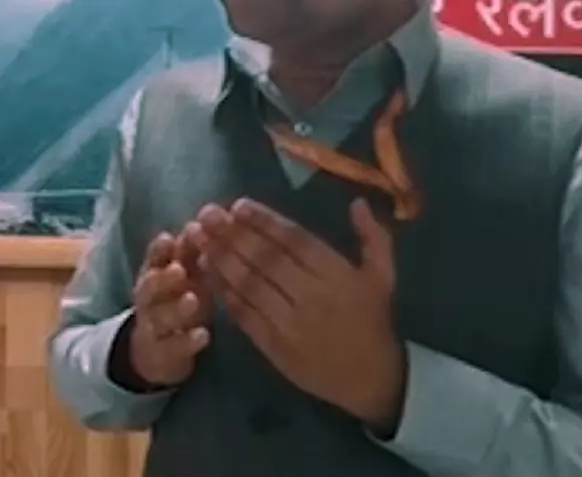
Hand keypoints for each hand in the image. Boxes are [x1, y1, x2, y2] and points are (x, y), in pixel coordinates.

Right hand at [128, 226, 212, 386]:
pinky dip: (188, 342)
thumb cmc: (176, 301)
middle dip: (162, 278)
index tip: (170, 239)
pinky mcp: (163, 354)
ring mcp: (154, 327)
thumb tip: (213, 220)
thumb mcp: (185, 275)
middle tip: (179, 270)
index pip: (153, 258)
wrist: (155, 351)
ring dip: (176, 308)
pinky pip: (173, 348)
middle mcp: (148, 299)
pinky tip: (204, 336)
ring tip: (193, 300)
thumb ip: (194, 252)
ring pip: (159, 317)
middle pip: (149, 286)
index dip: (159, 249)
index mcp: (154, 274)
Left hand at [193, 197, 406, 431]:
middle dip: (232, 234)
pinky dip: (226, 294)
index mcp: (336, 275)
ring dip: (221, 259)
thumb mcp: (383, 276)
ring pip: (250, 285)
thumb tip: (358, 202)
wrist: (371, 379)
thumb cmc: (373, 320)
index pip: (294, 241)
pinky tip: (209, 274)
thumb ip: (373, 238)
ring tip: (198, 237)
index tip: (238, 205)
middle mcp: (312, 296)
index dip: (264, 222)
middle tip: (206, 213)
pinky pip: (245, 315)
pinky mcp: (275, 347)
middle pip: (265, 259)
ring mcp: (291, 323)